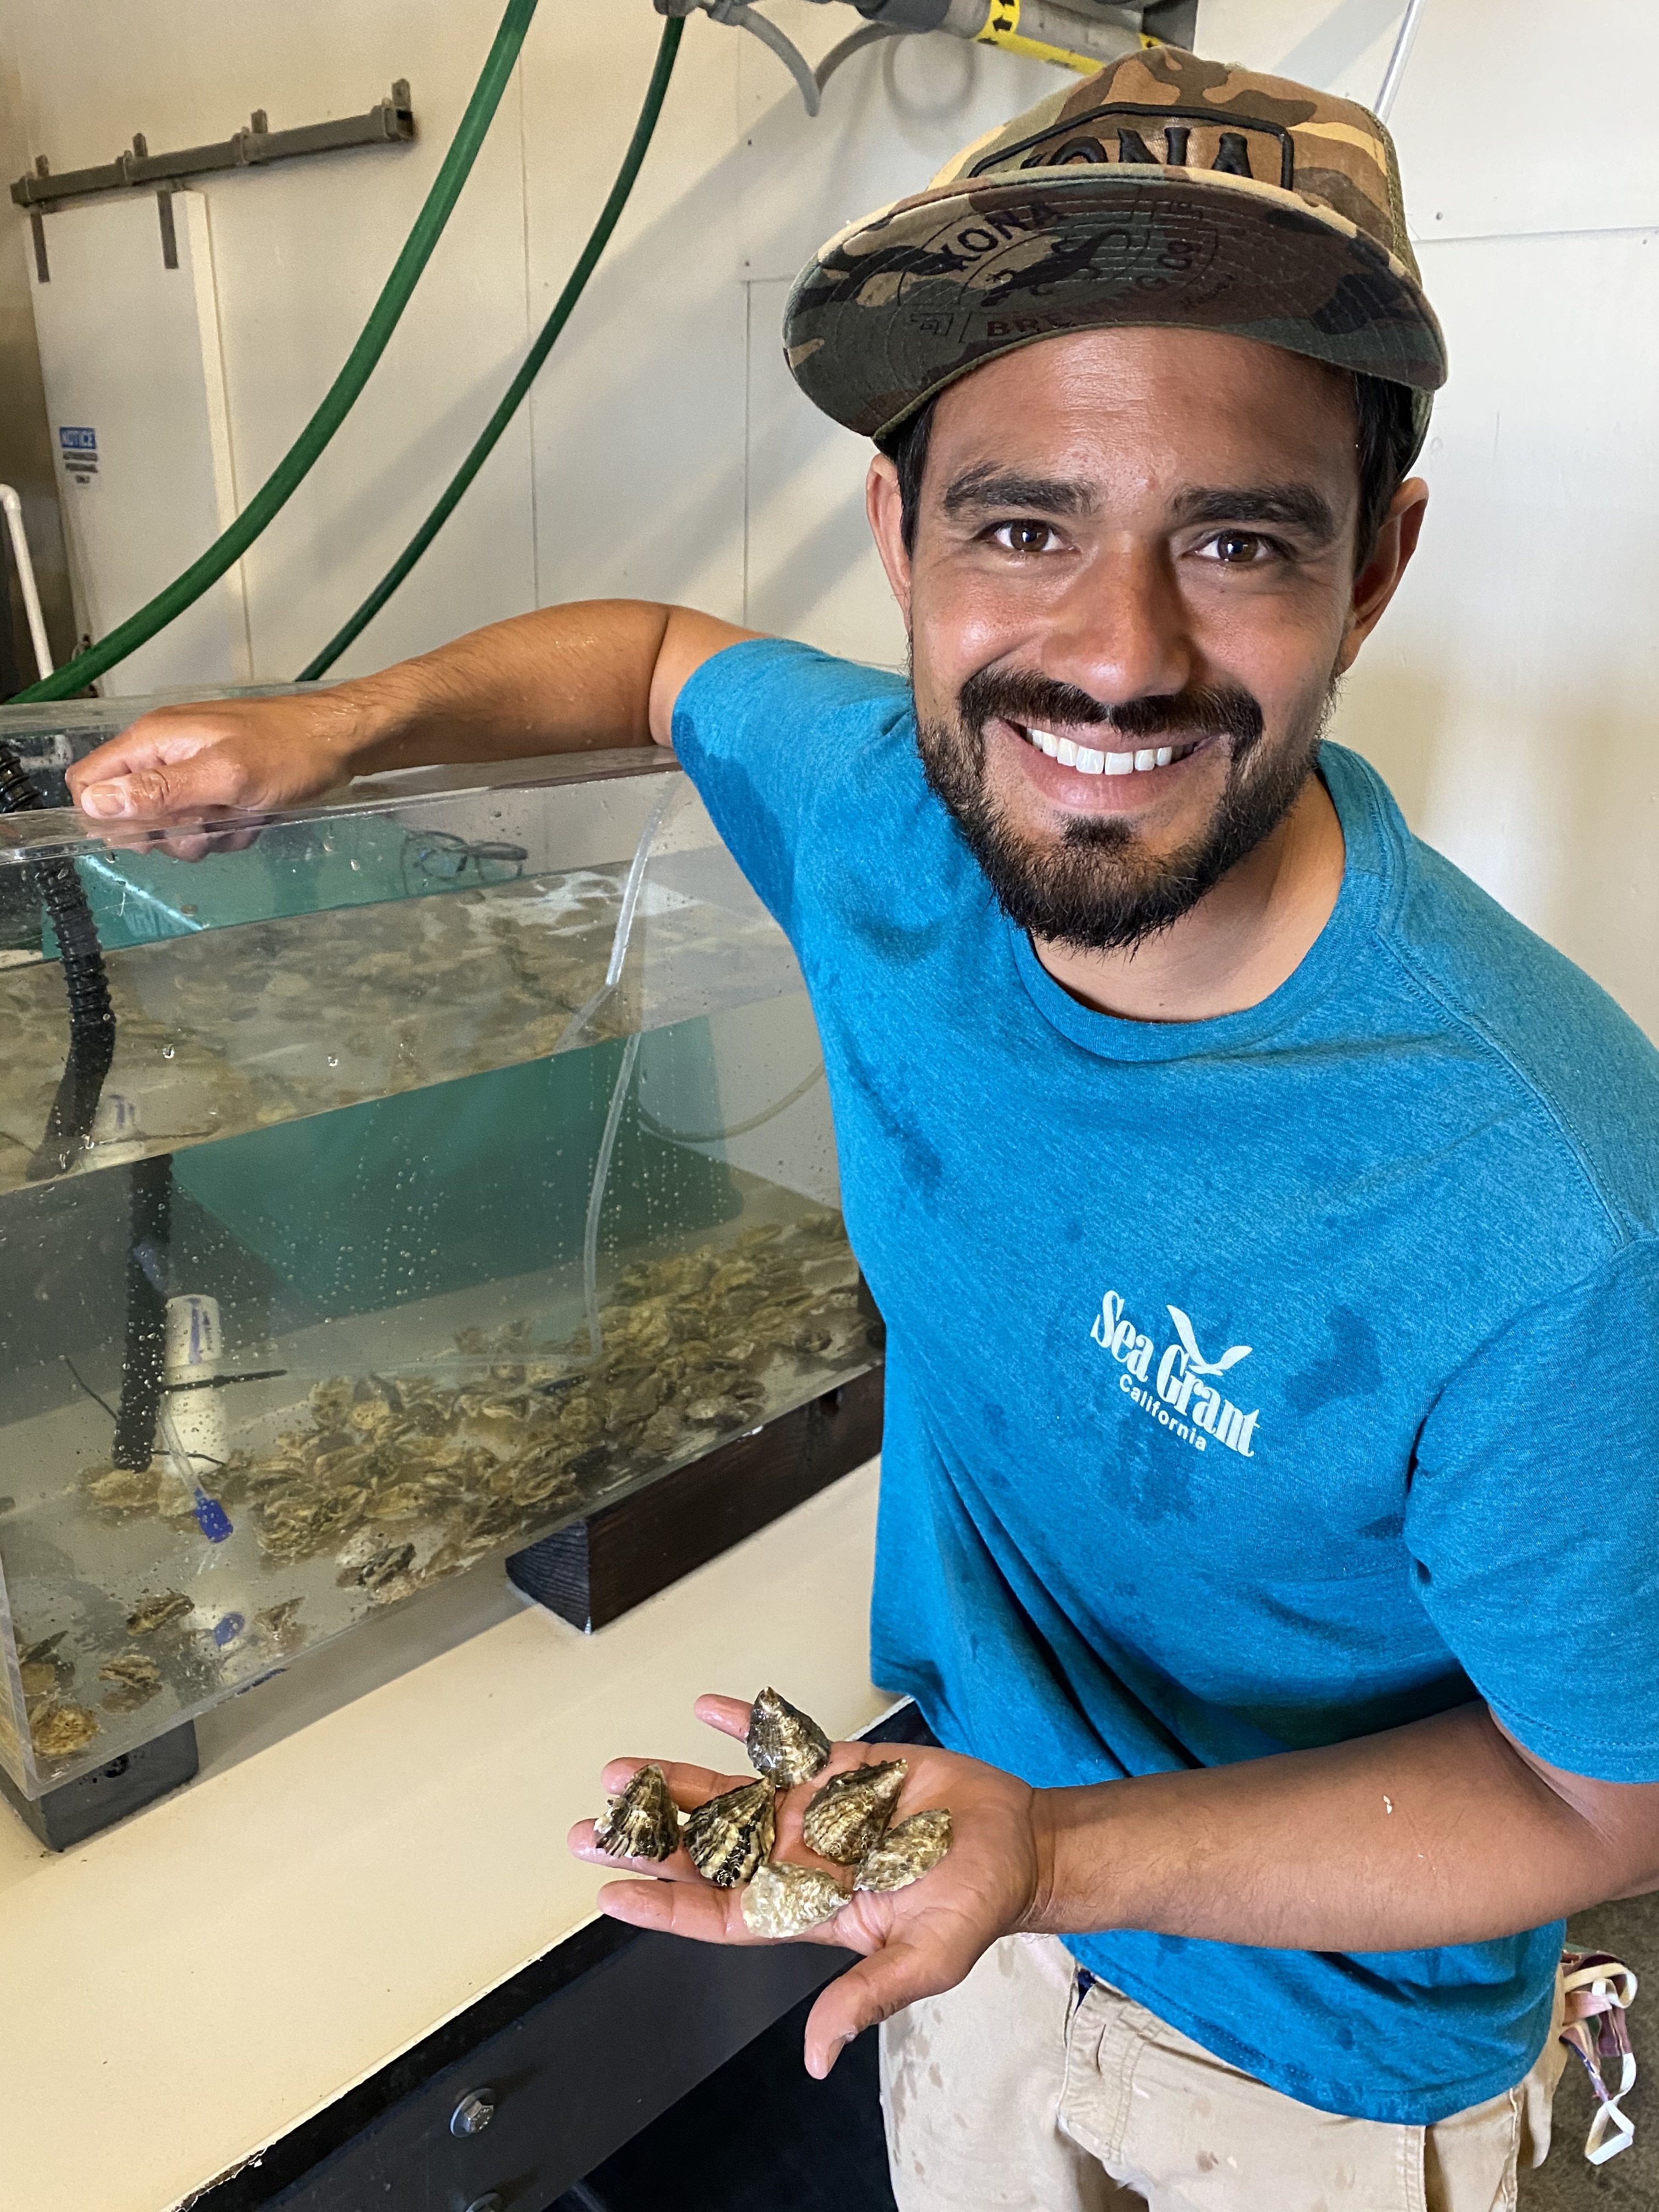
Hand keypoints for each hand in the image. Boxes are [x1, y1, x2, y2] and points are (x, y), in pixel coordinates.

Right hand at [67, 691, 372, 826]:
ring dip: (205, 834)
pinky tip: (254, 817)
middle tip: (208, 826)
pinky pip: (205, 821)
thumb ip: (160, 791)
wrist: (343, 742)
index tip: (153, 834)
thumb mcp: (224, 776)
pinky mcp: (220, 784)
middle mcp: (165, 752)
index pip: (90, 782)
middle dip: (169, 833)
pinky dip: (228, 828)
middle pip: (132, 811)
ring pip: (172, 823)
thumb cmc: (291, 752)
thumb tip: (97, 805)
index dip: (111, 817)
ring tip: (240, 817)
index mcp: (154, 740)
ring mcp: (193, 768)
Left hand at [568, 1693, 1049, 2077]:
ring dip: (677, 1783)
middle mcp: (800, 1856)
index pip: (721, 1911)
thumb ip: (868, 1996)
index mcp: (810, 1907)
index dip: (666, 1903)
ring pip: (730, 1795)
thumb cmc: (976, 1905)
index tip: (611, 1892)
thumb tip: (817, 2054)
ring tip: (621, 1773)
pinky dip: (743, 1724)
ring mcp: (816, 1808)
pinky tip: (703, 1709)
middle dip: (650, 1839)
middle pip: (708, 1850)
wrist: (1020, 1842)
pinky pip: (781, 1744)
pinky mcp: (842, 1765)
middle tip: (589, 1827)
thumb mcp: (927, 1960)